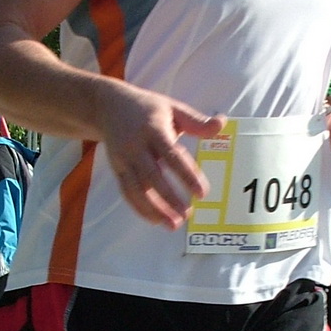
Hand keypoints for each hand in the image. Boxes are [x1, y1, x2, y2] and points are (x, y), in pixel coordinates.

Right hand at [94, 81, 224, 228]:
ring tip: (174, 224)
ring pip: (138, 189)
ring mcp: (124, 159)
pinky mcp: (117, 169)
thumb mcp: (172, 108)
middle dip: (170, 198)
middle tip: (188, 215)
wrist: (108, 106)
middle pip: (152, 176)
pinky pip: (127, 192)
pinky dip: (140, 208)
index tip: (202, 193)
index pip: (172, 155)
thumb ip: (196, 120)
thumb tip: (222, 124)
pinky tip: (156, 220)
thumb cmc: (148, 108)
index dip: (187, 175)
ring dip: (155, 209)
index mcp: (154, 129)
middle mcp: (136, 146)